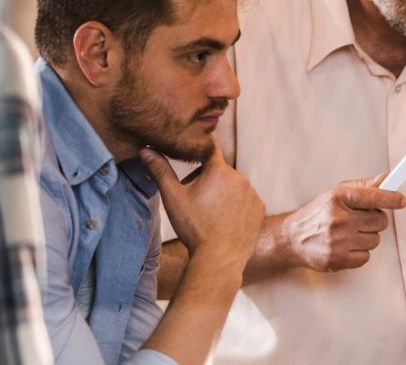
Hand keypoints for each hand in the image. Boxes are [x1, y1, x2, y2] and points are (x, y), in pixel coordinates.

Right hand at [143, 147, 263, 267]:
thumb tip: (146, 150)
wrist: (219, 257)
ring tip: (208, 211)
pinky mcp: (259, 209)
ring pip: (234, 186)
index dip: (199, 150)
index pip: (210, 149)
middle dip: (207, 178)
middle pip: (221, 170)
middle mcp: (241, 178)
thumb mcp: (173, 198)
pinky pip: (246, 200)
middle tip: (192, 195)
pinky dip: (236, 205)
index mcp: (220, 171)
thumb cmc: (194, 227)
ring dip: (222, 191)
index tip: (191, 154)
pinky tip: (223, 219)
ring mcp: (253, 194)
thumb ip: (160, 171)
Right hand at [280, 175, 405, 271]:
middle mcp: (337, 220)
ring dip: (367, 237)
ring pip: (375, 240)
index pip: (374, 196)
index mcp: (337, 198)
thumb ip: (363, 187)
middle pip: (381, 222)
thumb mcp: (335, 193)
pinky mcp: (337, 260)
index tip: (401, 200)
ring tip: (349, 234)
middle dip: (376, 220)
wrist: (290, 239)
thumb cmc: (317, 214)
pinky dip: (360, 253)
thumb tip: (386, 179)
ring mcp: (337, 242)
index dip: (392, 198)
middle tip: (361, 220)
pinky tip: (345, 246)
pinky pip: (366, 257)